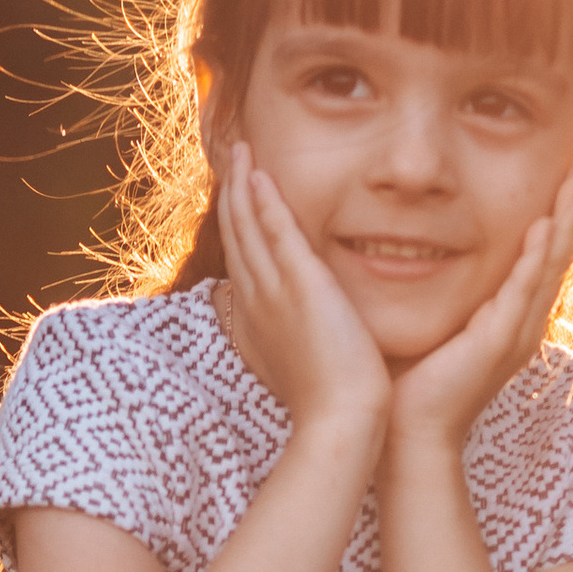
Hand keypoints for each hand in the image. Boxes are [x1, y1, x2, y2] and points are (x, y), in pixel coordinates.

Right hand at [215, 144, 390, 453]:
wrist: (341, 423)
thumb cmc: (331, 407)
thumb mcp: (304, 368)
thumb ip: (298, 342)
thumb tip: (300, 335)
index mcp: (256, 321)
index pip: (243, 261)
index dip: (237, 226)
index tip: (238, 197)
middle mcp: (256, 302)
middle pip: (236, 236)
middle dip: (232, 195)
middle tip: (231, 156)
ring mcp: (272, 292)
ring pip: (247, 226)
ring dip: (242, 184)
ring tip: (240, 148)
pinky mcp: (299, 285)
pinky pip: (275, 230)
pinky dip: (264, 199)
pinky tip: (259, 171)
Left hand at [384, 160, 572, 460]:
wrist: (409, 435)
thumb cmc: (413, 383)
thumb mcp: (436, 323)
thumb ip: (441, 290)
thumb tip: (411, 247)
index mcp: (511, 317)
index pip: (544, 257)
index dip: (562, 216)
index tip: (571, 173)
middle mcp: (523, 323)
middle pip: (560, 254)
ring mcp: (514, 334)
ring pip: (550, 266)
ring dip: (567, 220)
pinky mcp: (497, 345)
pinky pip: (521, 293)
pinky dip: (534, 259)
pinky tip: (543, 227)